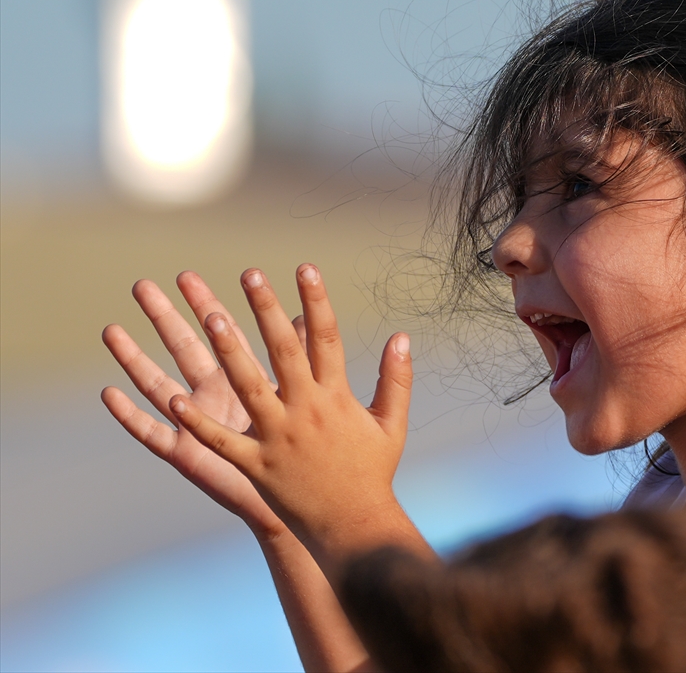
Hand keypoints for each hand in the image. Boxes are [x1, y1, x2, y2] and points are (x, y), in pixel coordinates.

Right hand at [102, 272, 285, 538]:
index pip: (221, 332)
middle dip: (164, 317)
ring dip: (135, 359)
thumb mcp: (304, 395)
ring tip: (111, 330)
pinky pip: (152, 433)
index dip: (204, 304)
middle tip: (142, 285)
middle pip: (184, 348)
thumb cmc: (302, 446)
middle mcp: (215, 394)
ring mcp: (196, 422)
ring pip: (159, 383)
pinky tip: (109, 394)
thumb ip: (305, 355)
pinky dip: (130, 416)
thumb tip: (313, 315)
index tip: (186, 275)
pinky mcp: (186, 453)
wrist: (297, 496)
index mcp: (244, 378)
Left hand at [168, 265, 416, 568]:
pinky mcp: (256, 466)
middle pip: (284, 352)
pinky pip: (223, 441)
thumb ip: (396, 378)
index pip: (327, 339)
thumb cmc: (373, 472)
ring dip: (230, 352)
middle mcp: (307, 411)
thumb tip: (401, 336)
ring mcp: (279, 438)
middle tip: (250, 275)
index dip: (317, 301)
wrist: (354, 526)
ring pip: (250, 387)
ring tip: (212, 317)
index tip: (305, 268)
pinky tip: (174, 399)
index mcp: (338, 398)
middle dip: (266, 311)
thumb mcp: (391, 423)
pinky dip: (198, 422)